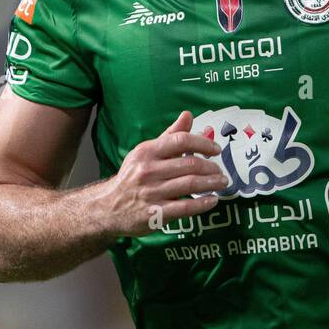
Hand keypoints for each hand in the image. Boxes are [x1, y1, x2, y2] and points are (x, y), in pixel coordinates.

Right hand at [102, 110, 229, 236]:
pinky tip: (212, 201)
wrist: (108, 207)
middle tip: (220, 171)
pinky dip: (203, 204)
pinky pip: (185, 207)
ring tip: (221, 183)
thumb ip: (170, 135)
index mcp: (147, 151)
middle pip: (189, 164)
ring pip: (190, 184)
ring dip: (211, 183)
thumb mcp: (146, 152)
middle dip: (211, 167)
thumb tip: (188, 115)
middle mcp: (148, 171)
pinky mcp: (154, 214)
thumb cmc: (133, 176)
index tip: (216, 150)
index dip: (203, 143)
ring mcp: (151, 193)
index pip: (180, 140)